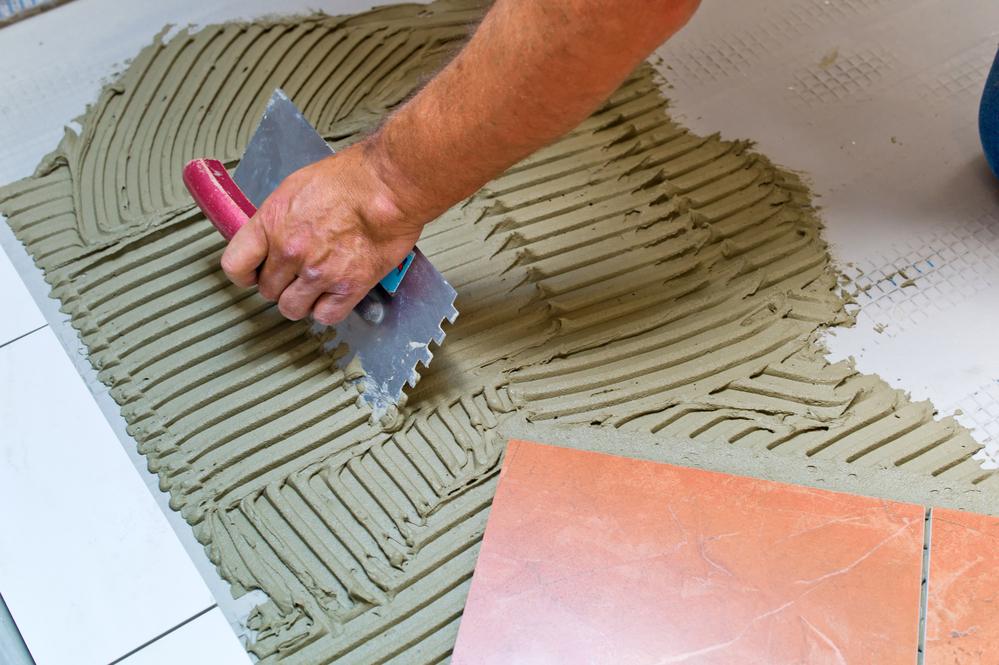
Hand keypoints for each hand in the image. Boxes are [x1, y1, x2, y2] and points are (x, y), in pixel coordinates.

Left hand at [220, 140, 425, 324]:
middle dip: (280, 284)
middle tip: (295, 273)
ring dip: (301, 301)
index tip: (252, 274)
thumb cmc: (351, 178)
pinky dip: (327, 310)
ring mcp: (319, 273)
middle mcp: (291, 252)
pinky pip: (326, 316)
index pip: (235, 265)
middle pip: (267, 290)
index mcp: (272, 223)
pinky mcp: (348, 287)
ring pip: (292, 309)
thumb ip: (277, 218)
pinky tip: (333, 294)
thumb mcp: (296, 186)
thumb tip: (270, 237)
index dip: (243, 274)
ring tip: (314, 287)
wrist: (388, 187)